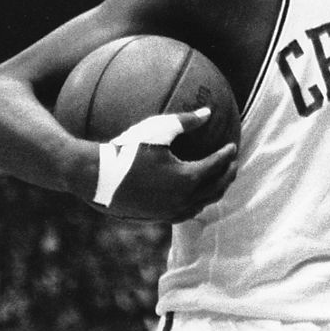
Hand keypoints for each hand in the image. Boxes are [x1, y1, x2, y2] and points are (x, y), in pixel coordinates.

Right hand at [90, 108, 238, 222]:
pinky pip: (185, 213)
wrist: (96, 177)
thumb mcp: (159, 129)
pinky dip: (197, 203)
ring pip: (202, 204)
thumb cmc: (127, 149)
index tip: (232, 146)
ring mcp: (170, 212)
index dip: (227, 155)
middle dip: (228, 175)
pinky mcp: (157, 218)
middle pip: (216, 188)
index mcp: (187, 178)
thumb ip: (186, 121)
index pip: (216, 166)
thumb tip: (208, 112)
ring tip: (218, 180)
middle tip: (233, 163)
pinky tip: (193, 196)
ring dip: (214, 191)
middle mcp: (183, 199)